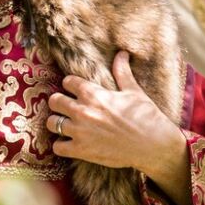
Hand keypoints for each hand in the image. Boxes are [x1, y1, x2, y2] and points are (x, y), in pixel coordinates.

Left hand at [48, 51, 192, 204]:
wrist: (153, 145)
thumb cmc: (146, 116)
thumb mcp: (134, 91)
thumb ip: (122, 72)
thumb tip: (122, 54)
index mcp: (94, 94)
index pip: (68, 82)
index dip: (70, 84)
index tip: (74, 89)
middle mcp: (82, 111)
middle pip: (54, 101)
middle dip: (59, 102)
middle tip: (66, 106)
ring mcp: (80, 131)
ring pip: (51, 123)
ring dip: (57, 122)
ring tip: (65, 124)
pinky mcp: (81, 150)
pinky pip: (57, 147)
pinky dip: (61, 145)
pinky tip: (69, 143)